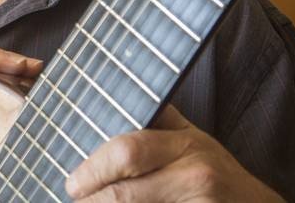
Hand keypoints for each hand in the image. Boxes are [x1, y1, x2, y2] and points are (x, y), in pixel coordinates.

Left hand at [65, 105, 282, 201]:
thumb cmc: (221, 176)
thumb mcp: (194, 140)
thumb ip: (158, 122)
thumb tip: (110, 101)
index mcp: (187, 145)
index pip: (127, 152)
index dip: (93, 169)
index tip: (73, 182)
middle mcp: (195, 176)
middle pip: (124, 192)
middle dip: (92, 199)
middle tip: (77, 198)